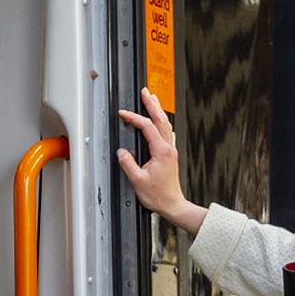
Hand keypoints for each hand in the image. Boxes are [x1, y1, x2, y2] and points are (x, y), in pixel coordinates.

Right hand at [117, 87, 204, 232]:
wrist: (172, 204)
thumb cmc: (158, 195)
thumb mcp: (138, 180)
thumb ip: (128, 164)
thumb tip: (122, 152)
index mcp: (161, 151)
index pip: (147, 127)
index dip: (134, 118)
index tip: (123, 113)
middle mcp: (168, 148)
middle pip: (161, 120)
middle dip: (152, 104)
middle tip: (145, 92)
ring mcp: (171, 151)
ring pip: (165, 125)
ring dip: (158, 111)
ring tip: (152, 99)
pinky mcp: (170, 155)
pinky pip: (167, 133)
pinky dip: (161, 122)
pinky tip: (158, 121)